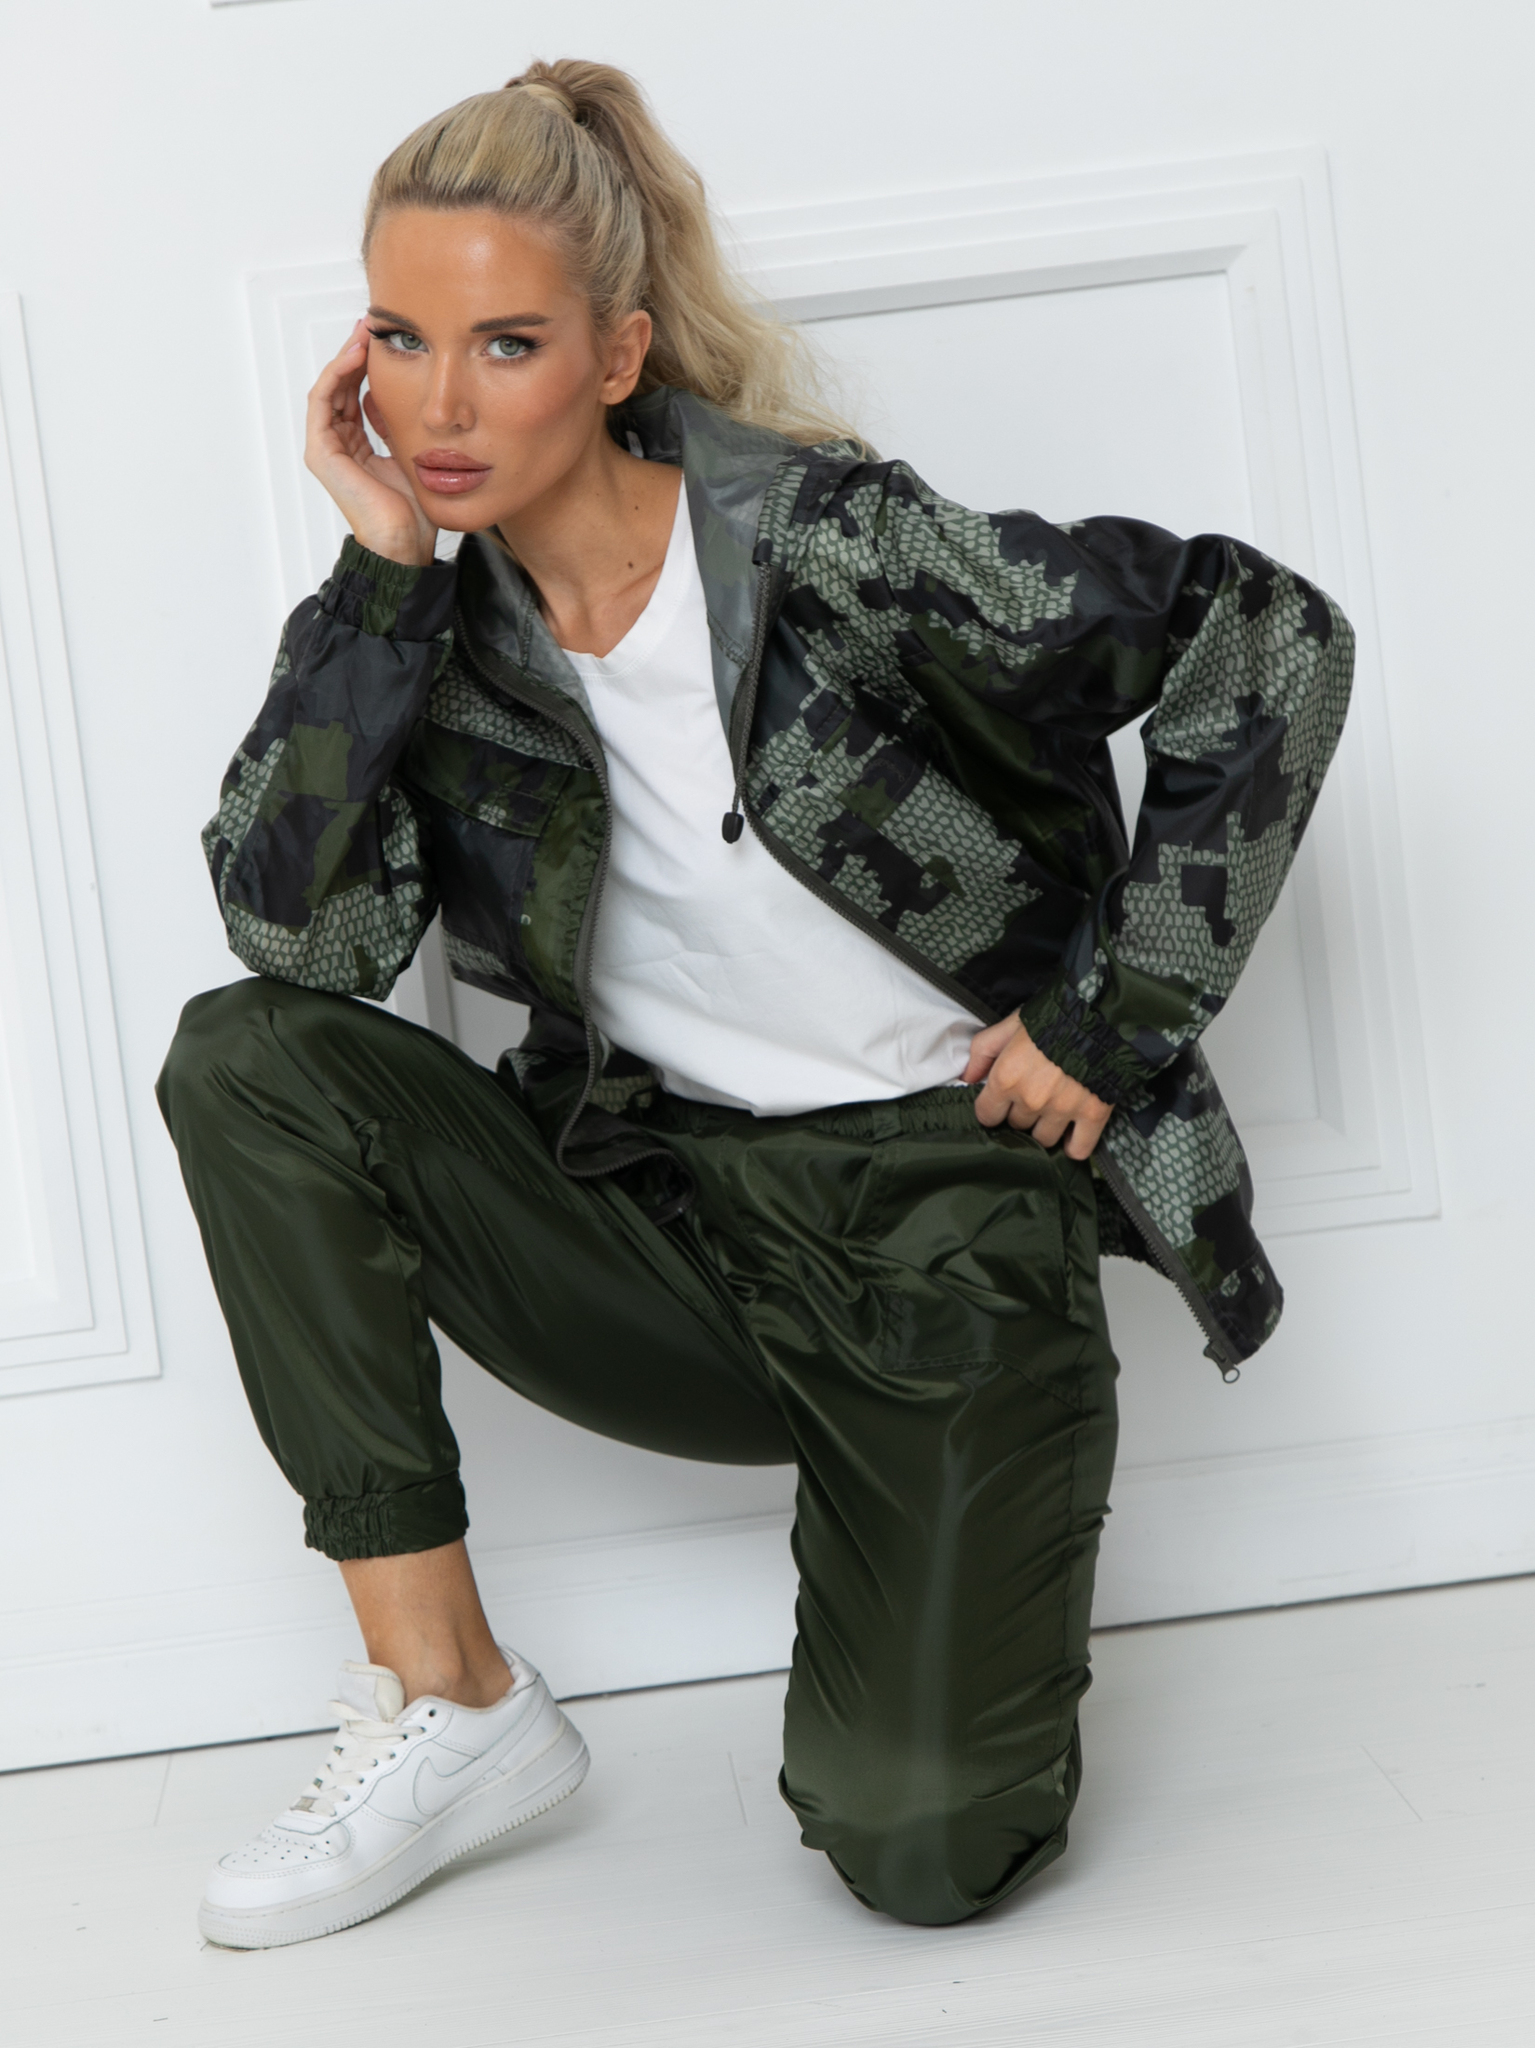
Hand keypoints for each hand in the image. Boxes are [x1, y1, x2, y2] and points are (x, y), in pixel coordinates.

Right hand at [304, 320, 436, 566]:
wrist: (405, 545)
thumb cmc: (413, 513)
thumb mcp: (411, 455)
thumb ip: (397, 426)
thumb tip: (395, 395)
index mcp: (358, 448)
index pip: (355, 396)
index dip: (366, 366)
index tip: (383, 341)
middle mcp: (339, 447)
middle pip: (340, 388)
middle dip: (354, 354)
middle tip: (371, 326)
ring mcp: (328, 450)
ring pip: (329, 389)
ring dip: (344, 358)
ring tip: (363, 333)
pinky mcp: (322, 454)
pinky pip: (322, 403)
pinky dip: (335, 377)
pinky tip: (354, 356)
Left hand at [964, 1012, 1112, 1159]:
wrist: (1101, 1012)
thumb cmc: (1052, 1017)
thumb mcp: (1009, 1025)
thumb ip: (982, 1051)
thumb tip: (966, 1078)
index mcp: (1006, 1079)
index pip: (986, 1116)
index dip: (993, 1108)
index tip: (1002, 1100)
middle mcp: (1031, 1100)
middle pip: (1016, 1126)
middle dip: (1021, 1113)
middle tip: (1033, 1095)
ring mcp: (1062, 1110)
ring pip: (1044, 1140)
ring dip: (1046, 1128)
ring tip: (1052, 1111)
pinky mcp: (1093, 1114)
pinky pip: (1079, 1149)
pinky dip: (1074, 1147)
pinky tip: (1071, 1135)